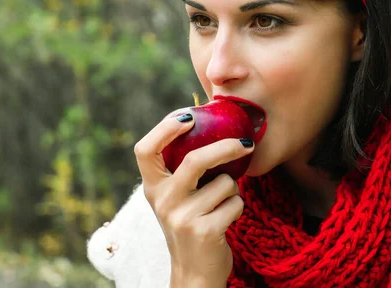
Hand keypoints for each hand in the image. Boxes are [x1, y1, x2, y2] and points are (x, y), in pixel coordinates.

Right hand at [133, 113, 253, 286]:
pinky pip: (235, 203)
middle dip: (225, 148)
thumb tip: (204, 124)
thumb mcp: (175, 197)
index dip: (164, 129)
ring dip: (232, 190)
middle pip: (194, 160)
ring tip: (220, 205)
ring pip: (224, 183)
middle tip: (245, 143)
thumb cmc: (189, 224)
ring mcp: (182, 217)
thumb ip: (180, 169)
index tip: (188, 117)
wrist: (194, 272)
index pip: (145, 150)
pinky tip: (225, 220)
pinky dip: (237, 207)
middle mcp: (163, 200)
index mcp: (153, 187)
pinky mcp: (204, 231)